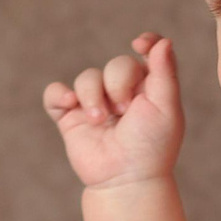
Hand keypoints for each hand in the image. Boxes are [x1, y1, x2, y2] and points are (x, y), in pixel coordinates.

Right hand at [42, 32, 183, 187]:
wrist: (125, 180)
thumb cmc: (151, 147)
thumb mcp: (165, 108)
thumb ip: (165, 73)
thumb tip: (164, 40)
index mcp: (149, 89)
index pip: (147, 53)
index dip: (145, 43)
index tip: (140, 44)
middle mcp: (122, 93)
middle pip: (116, 64)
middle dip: (118, 82)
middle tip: (123, 110)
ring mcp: (95, 104)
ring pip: (86, 77)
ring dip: (92, 94)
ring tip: (99, 120)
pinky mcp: (70, 117)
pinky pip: (55, 93)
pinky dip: (59, 94)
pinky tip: (70, 104)